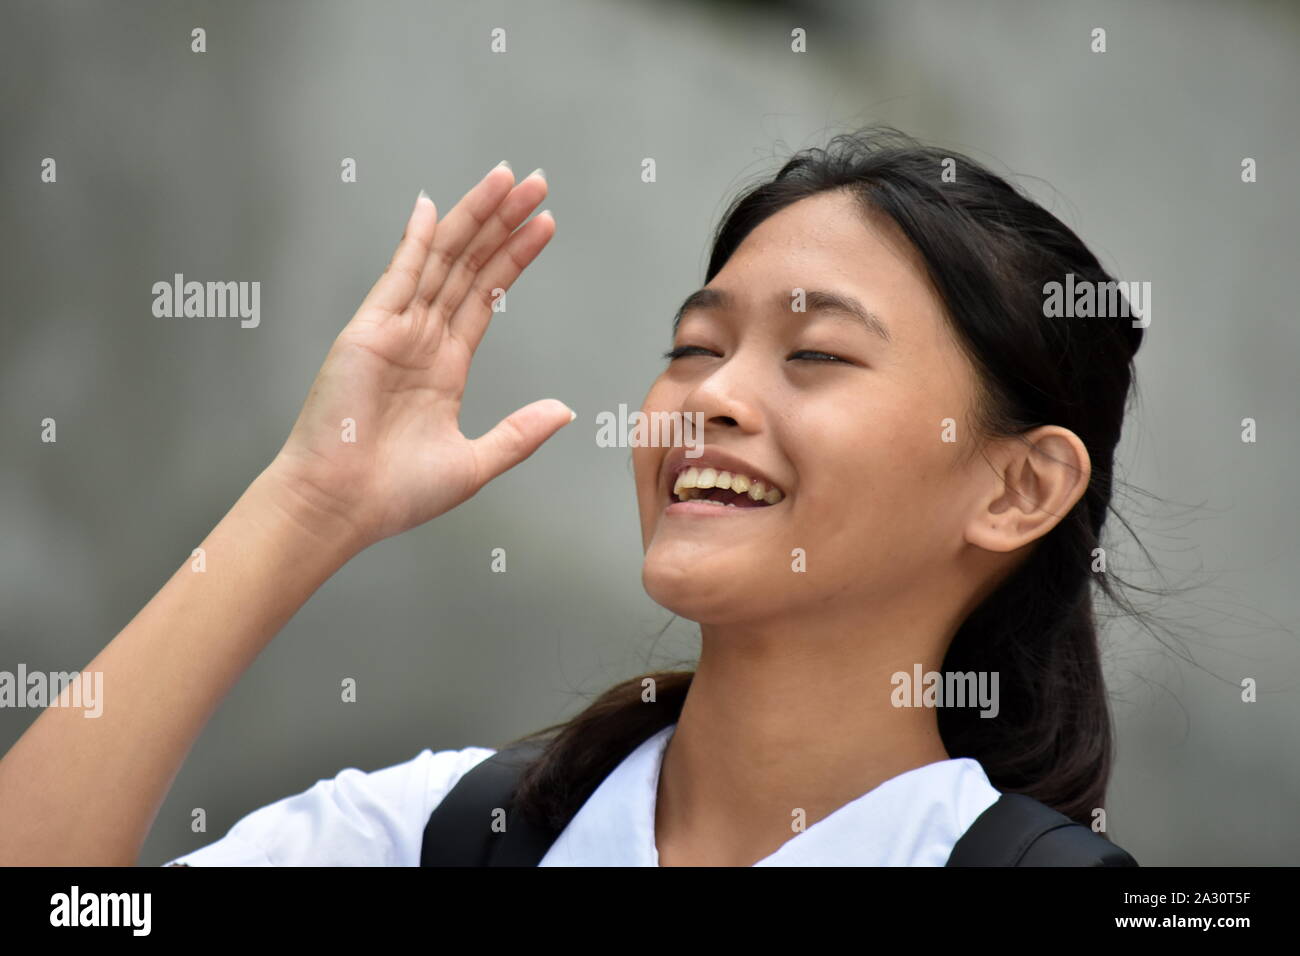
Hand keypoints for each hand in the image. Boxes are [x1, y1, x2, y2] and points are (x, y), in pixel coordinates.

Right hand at [269, 163, 571, 549]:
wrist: (342, 507)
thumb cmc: (396, 494)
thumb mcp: (476, 463)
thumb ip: (520, 432)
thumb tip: (565, 411)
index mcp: (446, 367)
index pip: (487, 296)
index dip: (515, 258)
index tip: (544, 224)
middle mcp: (422, 340)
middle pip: (470, 265)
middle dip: (503, 223)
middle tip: (536, 183)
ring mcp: (395, 332)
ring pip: (442, 260)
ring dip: (474, 218)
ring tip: (507, 179)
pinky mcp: (368, 332)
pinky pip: (397, 276)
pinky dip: (415, 240)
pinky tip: (434, 206)